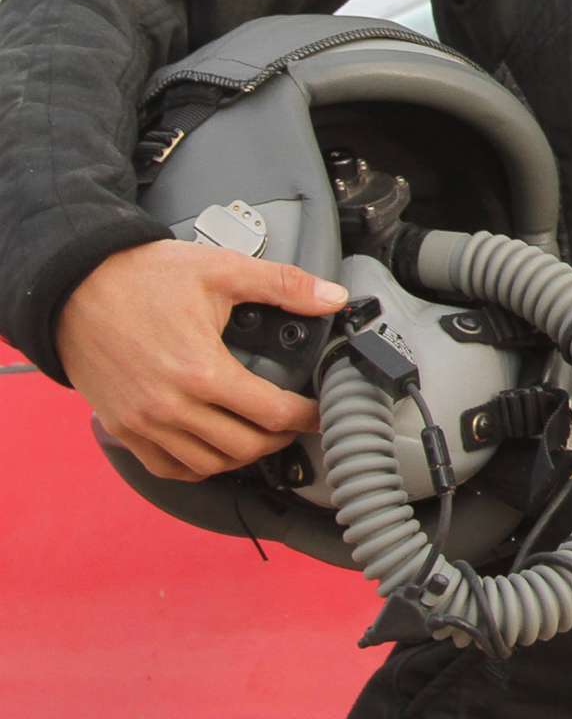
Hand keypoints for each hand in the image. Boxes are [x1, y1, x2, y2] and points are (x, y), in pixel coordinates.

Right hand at [58, 239, 345, 482]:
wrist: (73, 286)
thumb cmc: (141, 277)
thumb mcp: (222, 270)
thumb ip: (284, 285)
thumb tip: (332, 297)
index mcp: (201, 371)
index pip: (271, 413)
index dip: (306, 417)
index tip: (320, 413)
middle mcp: (170, 406)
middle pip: (243, 448)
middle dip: (279, 439)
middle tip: (293, 423)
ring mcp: (143, 423)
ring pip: (206, 464)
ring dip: (241, 456)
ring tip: (260, 434)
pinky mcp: (122, 427)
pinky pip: (165, 467)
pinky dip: (196, 466)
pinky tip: (213, 449)